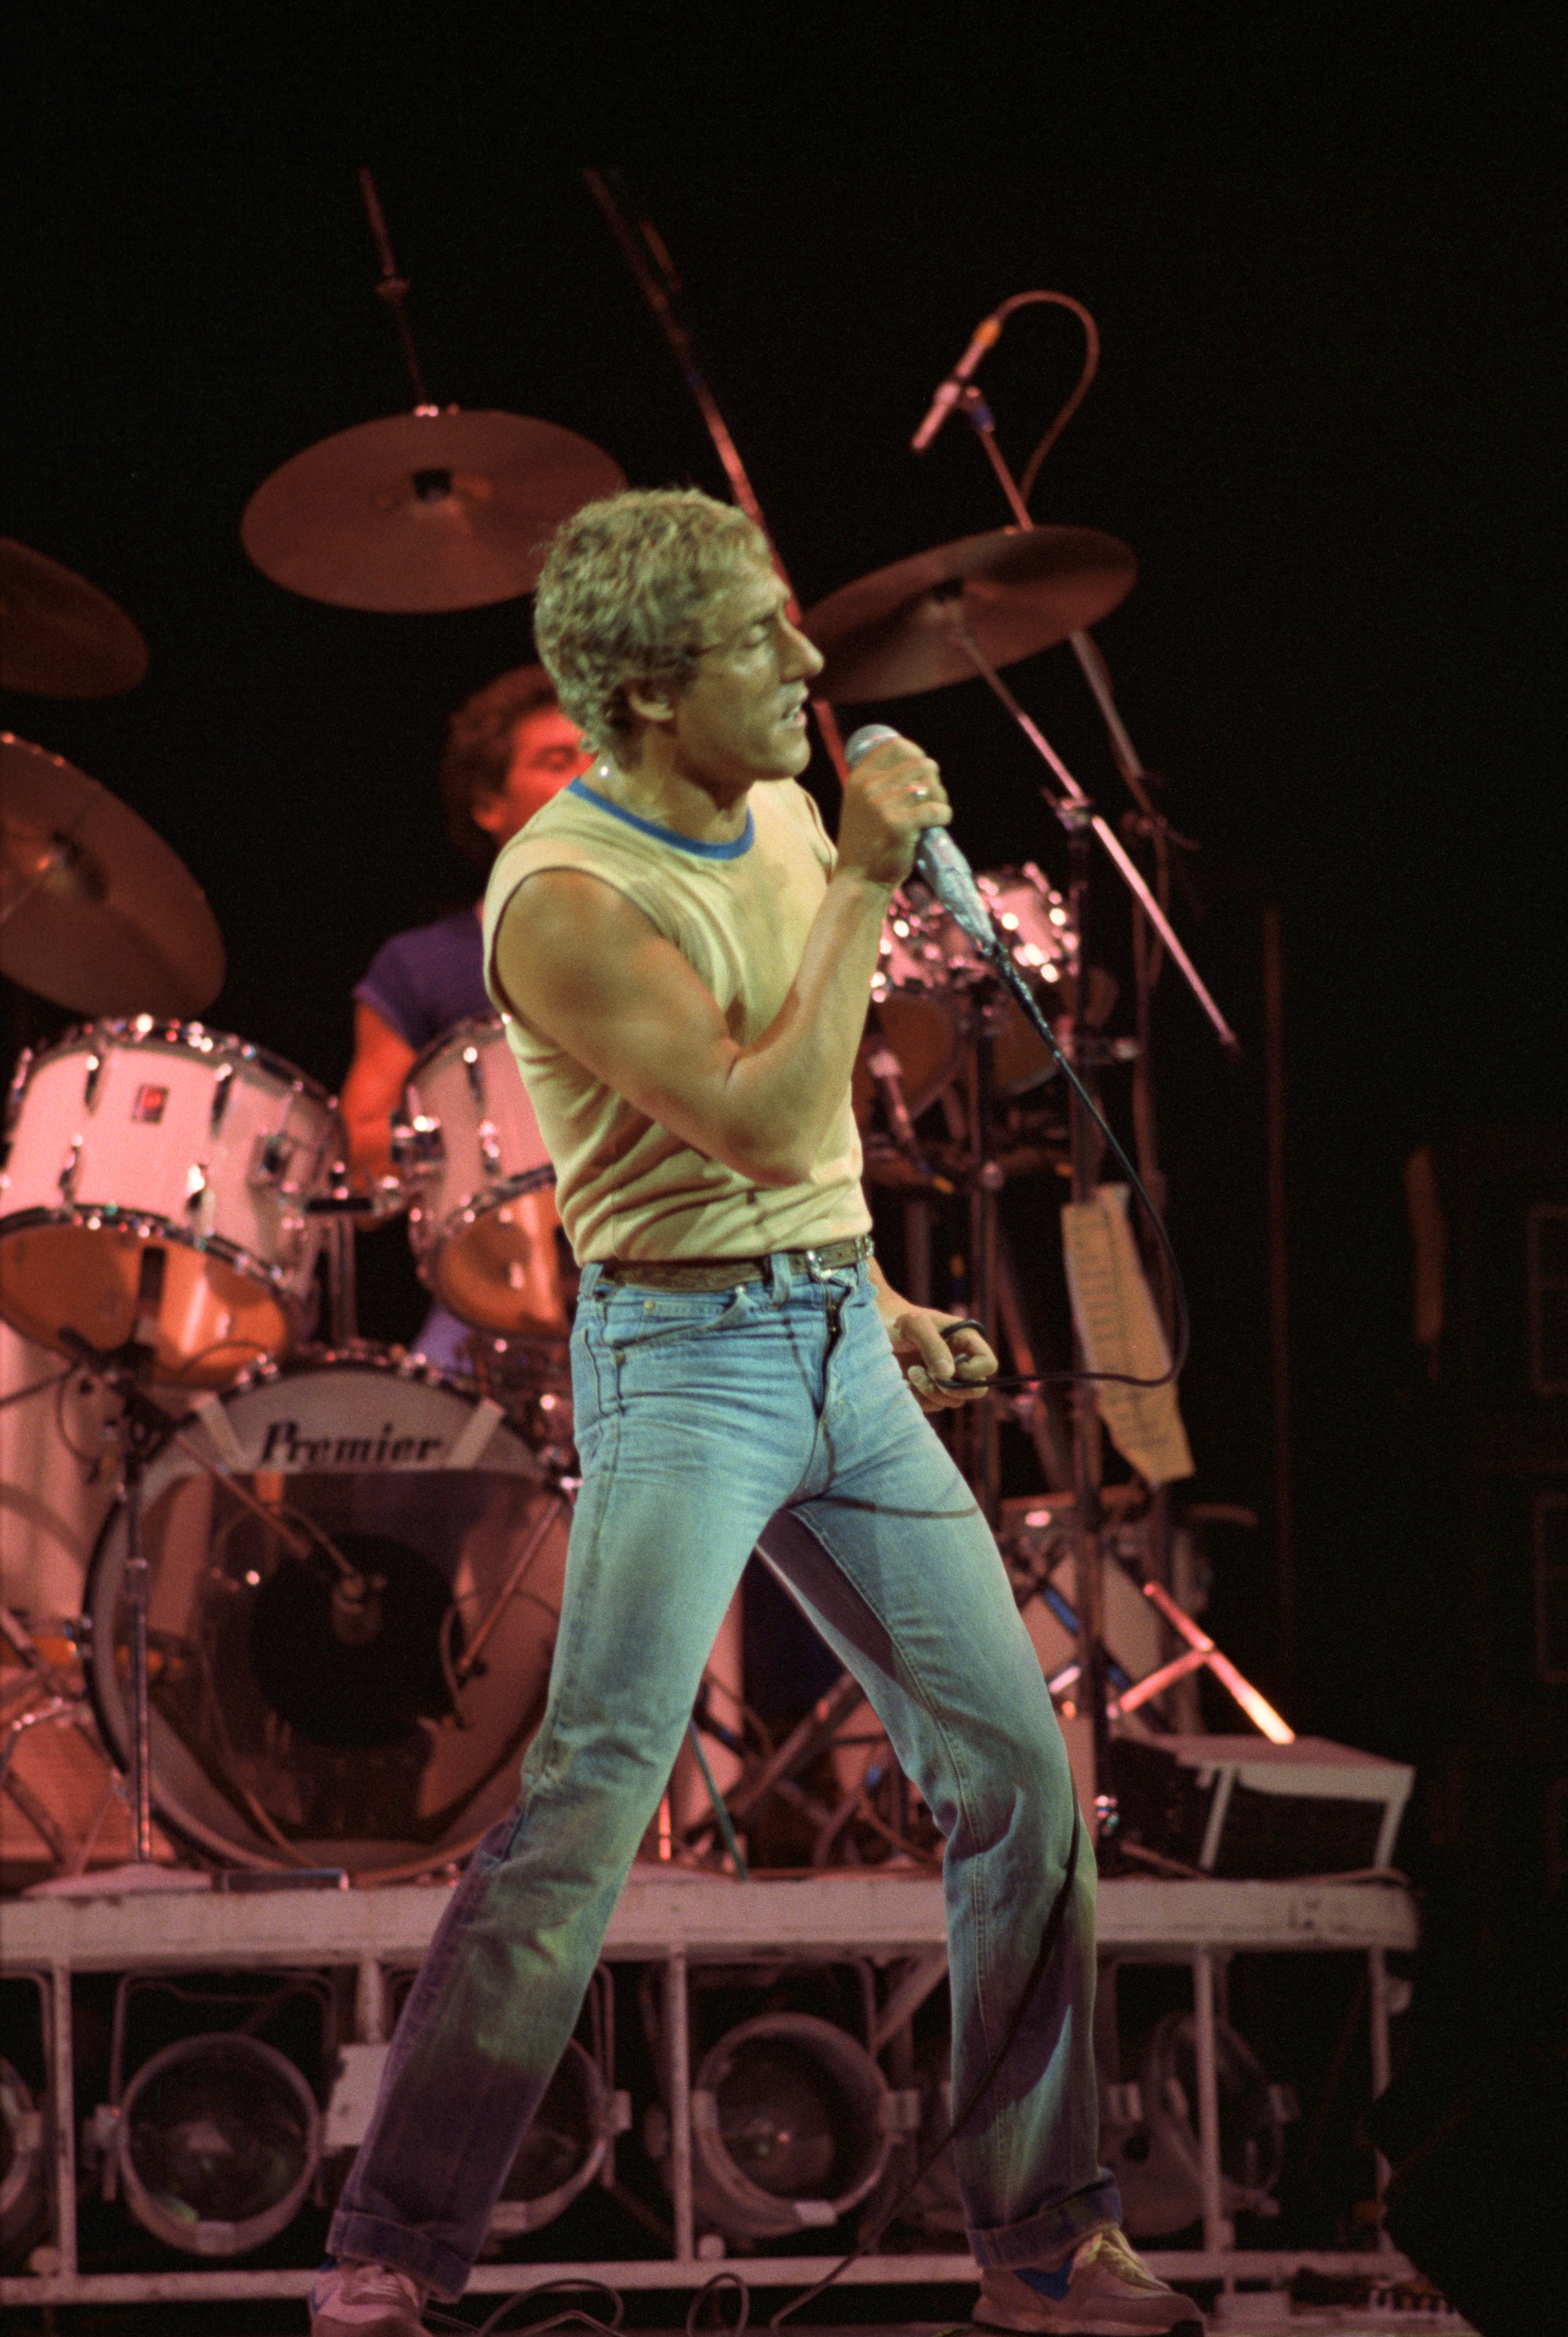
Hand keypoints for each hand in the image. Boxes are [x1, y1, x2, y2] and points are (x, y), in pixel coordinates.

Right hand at [834, 733, 950, 889]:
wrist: (859, 880)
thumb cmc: (866, 845)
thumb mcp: (861, 806)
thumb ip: (880, 784)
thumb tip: (919, 763)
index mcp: (859, 778)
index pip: (895, 745)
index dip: (916, 752)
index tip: (923, 770)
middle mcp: (869, 787)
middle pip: (921, 764)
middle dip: (934, 781)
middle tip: (932, 800)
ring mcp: (884, 806)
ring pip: (931, 786)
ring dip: (940, 799)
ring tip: (934, 815)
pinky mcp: (900, 825)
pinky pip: (936, 809)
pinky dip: (944, 815)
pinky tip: (938, 824)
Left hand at [885, 1305, 997, 1410]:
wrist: (875, 1328)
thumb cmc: (897, 1319)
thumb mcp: (914, 1324)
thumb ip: (933, 1346)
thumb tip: (949, 1375)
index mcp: (965, 1340)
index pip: (988, 1365)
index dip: (972, 1372)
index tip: (948, 1366)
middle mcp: (960, 1360)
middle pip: (976, 1389)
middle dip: (952, 1388)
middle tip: (929, 1375)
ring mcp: (945, 1377)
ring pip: (955, 1401)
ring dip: (932, 1392)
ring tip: (911, 1372)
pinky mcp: (928, 1389)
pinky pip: (934, 1405)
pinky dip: (919, 1398)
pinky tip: (905, 1382)